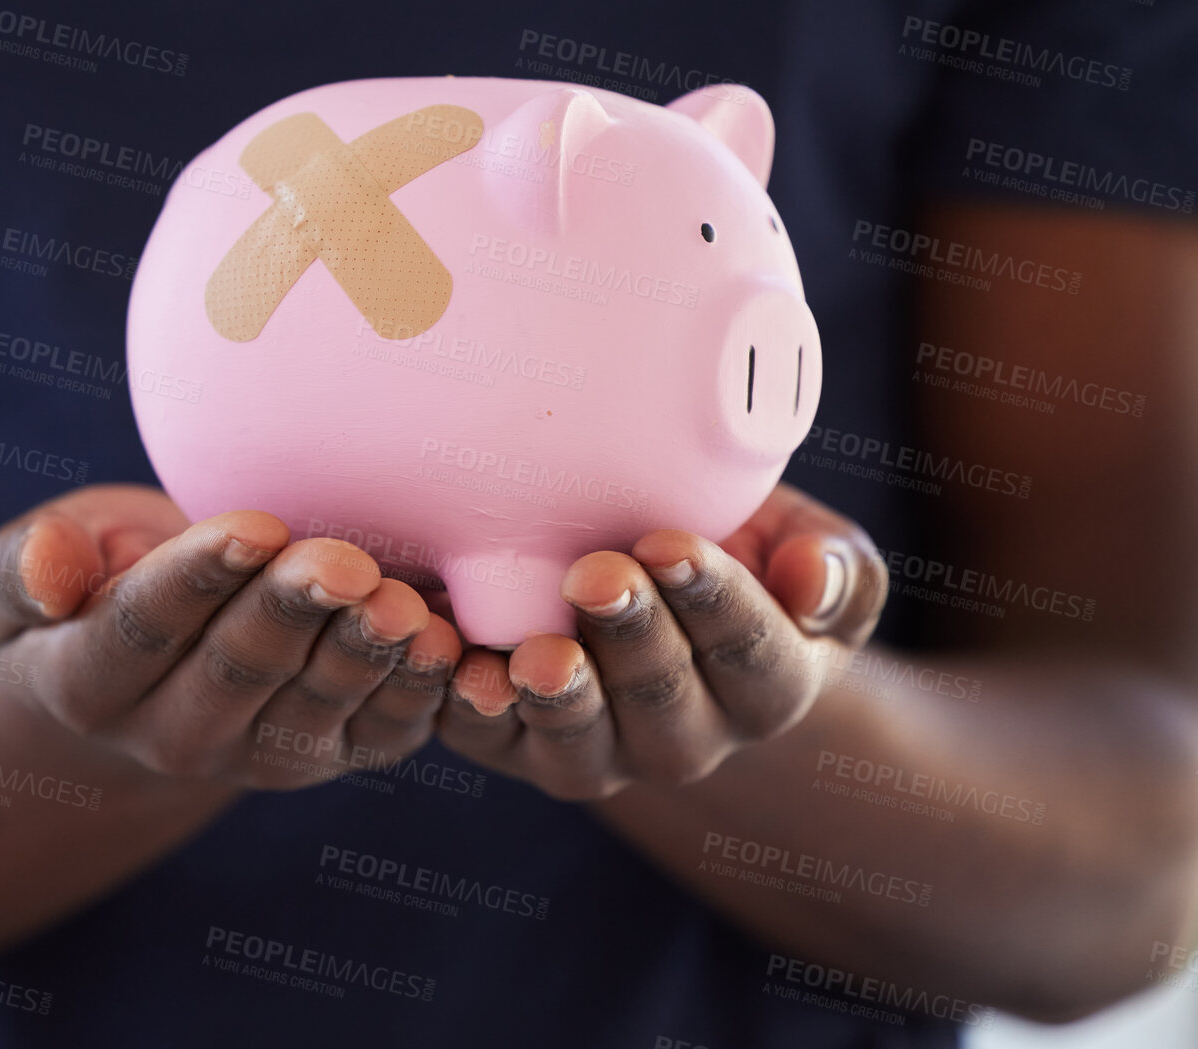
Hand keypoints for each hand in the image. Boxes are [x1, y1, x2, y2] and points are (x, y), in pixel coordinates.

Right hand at [0, 486, 460, 788]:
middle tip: (343, 563)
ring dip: (362, 654)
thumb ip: (26, 566)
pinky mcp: (336, 751)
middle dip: (295, 612)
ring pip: (315, 703)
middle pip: (239, 669)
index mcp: (91, 681)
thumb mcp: (29, 565)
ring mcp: (262, 752)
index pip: (144, 627)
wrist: (162, 651)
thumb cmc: (95, 578)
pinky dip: (416, 692)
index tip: (251, 527)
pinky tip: (444, 643)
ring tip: (399, 605)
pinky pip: (380, 731)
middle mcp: (175, 734)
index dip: (199, 577)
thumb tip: (44, 570)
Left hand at [436, 483, 887, 800]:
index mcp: (769, 686)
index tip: (671, 545)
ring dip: (558, 697)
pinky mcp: (518, 743)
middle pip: (663, 696)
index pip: (753, 652)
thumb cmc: (735, 548)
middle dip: (630, 634)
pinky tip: (460, 669)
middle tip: (596, 572)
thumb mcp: (801, 543)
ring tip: (538, 653)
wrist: (646, 584)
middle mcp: (689, 737)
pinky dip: (472, 709)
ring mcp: (601, 749)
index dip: (714, 600)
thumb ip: (832, 564)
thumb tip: (811, 582)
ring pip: (582, 740)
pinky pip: (493, 740)